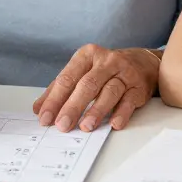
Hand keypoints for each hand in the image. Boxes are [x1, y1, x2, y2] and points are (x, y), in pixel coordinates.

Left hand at [33, 45, 159, 132]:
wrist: (142, 63)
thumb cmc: (105, 70)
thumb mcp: (82, 72)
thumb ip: (59, 89)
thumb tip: (38, 109)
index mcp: (87, 55)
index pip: (67, 78)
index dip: (54, 99)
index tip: (45, 117)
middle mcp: (106, 61)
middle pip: (87, 85)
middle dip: (73, 106)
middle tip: (62, 125)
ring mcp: (124, 73)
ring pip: (109, 91)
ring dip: (97, 110)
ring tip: (85, 126)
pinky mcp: (139, 87)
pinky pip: (129, 100)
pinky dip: (121, 113)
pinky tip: (113, 124)